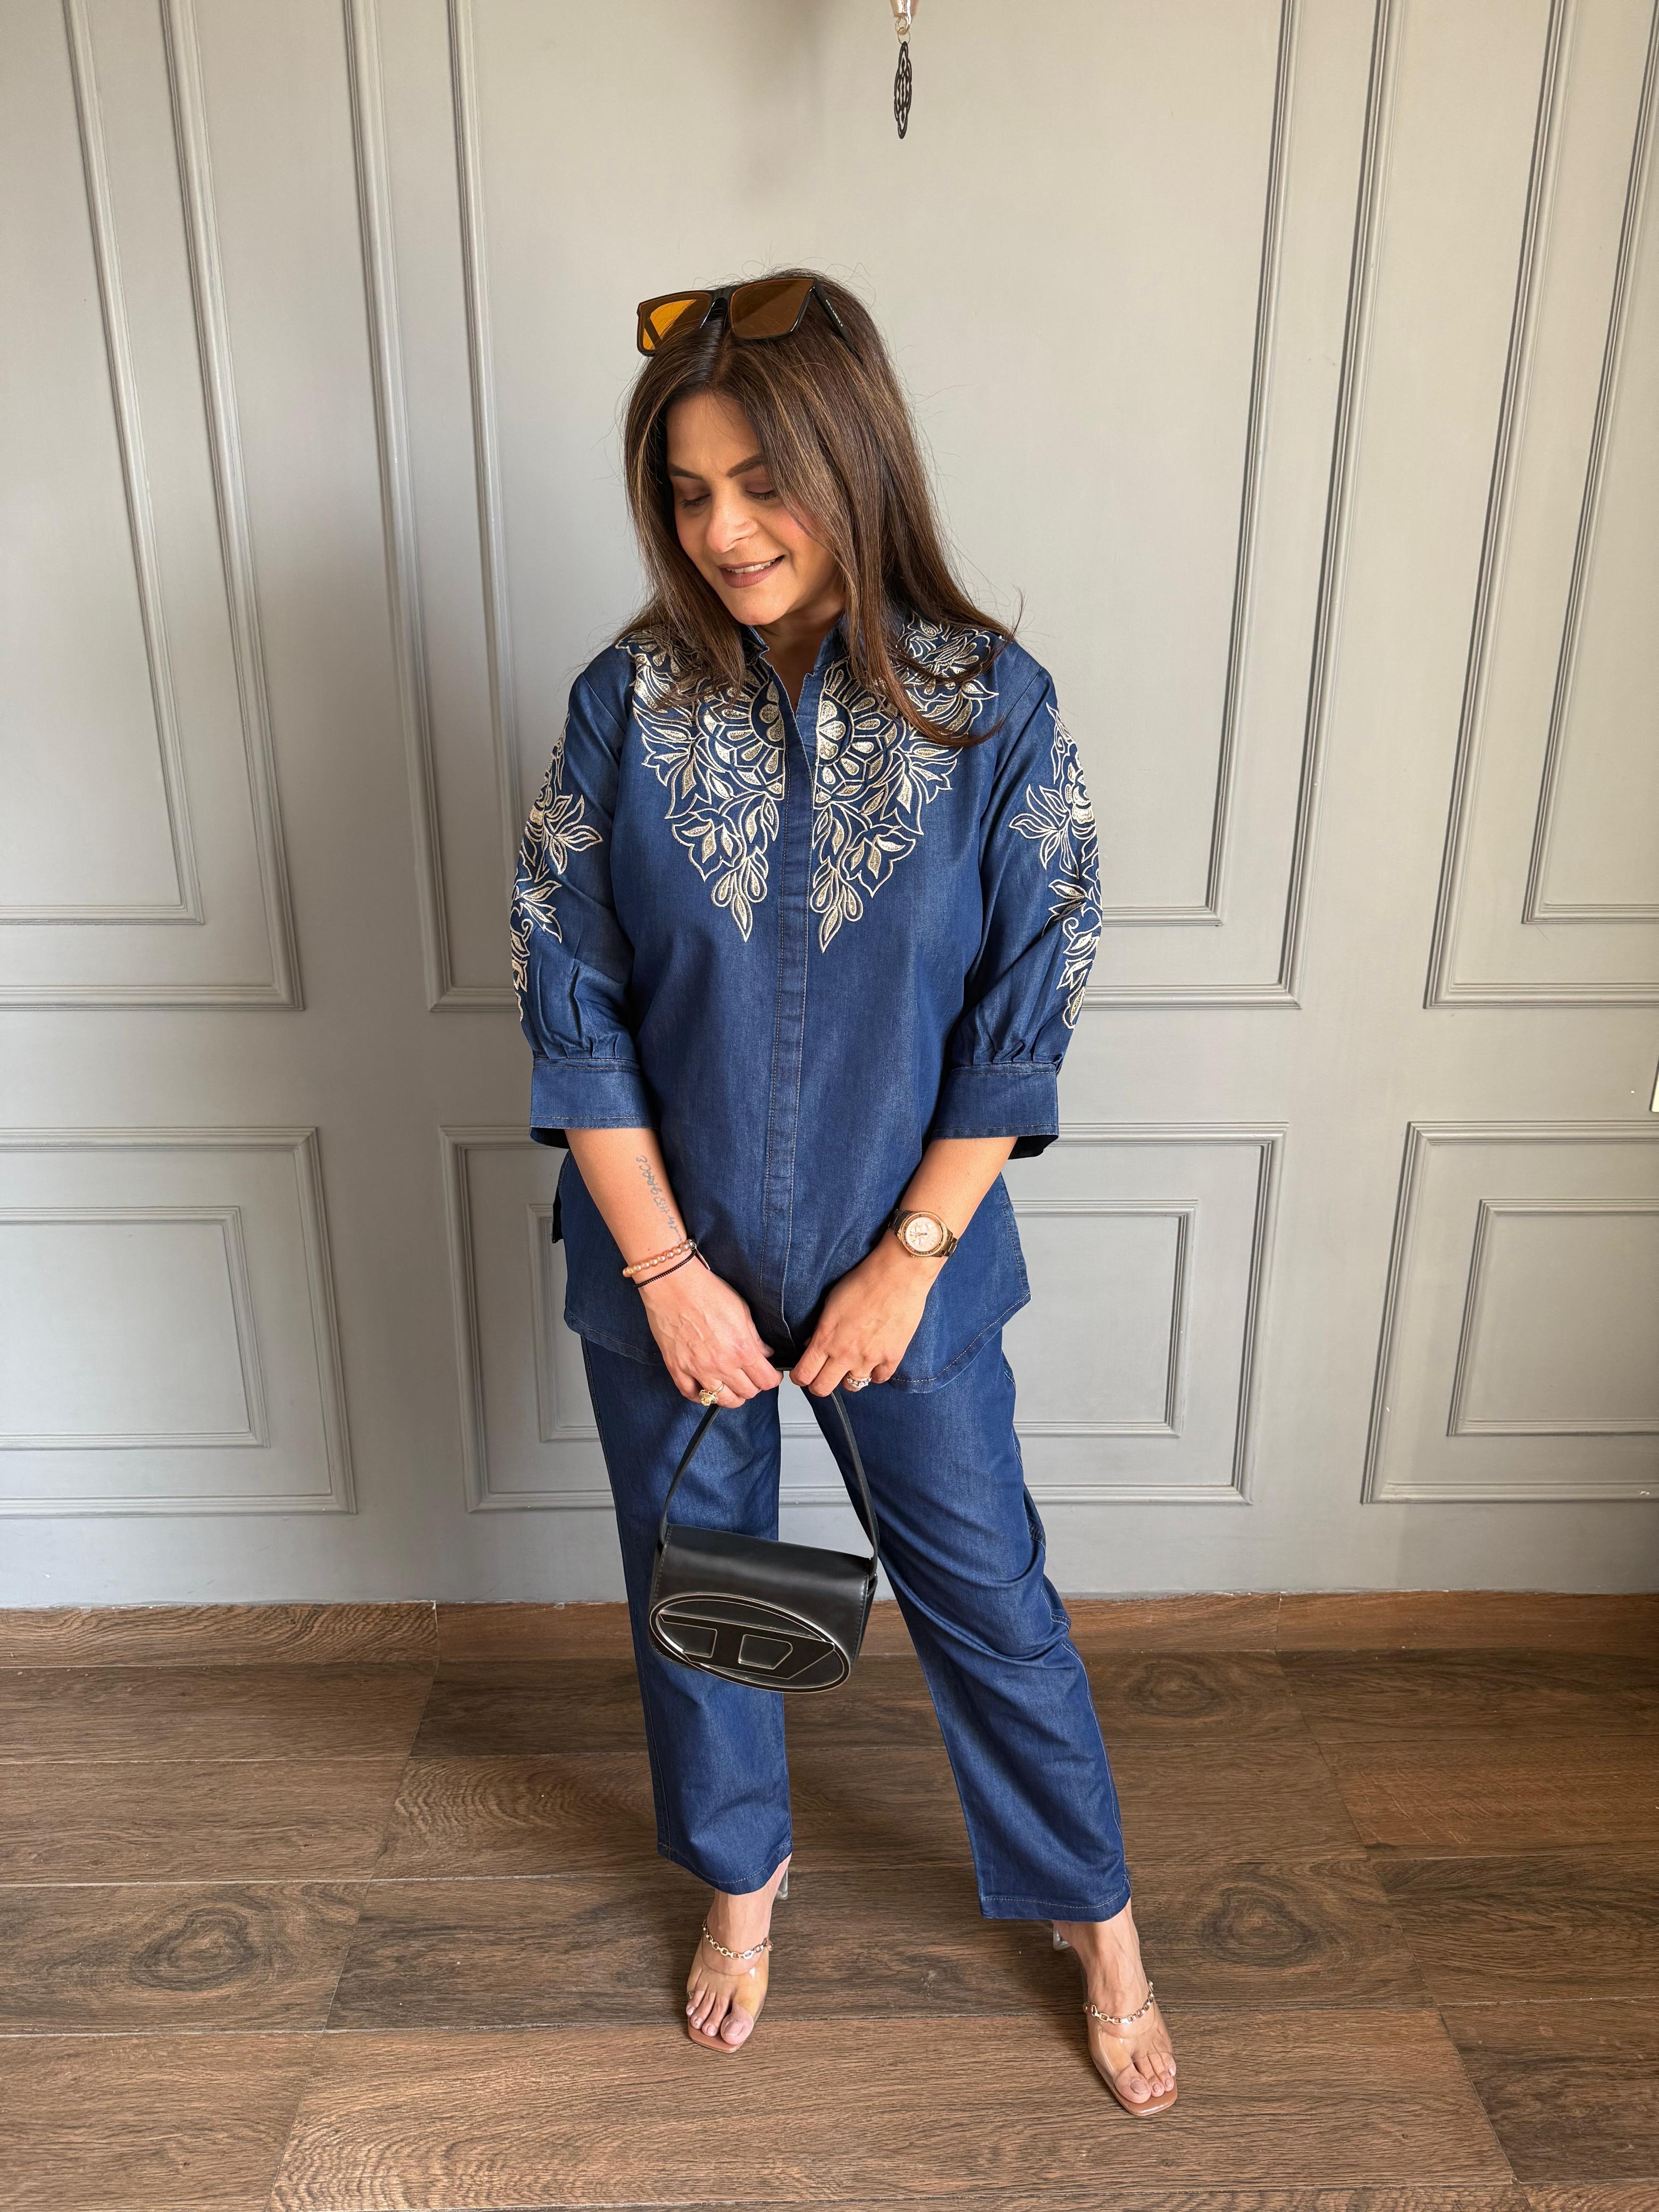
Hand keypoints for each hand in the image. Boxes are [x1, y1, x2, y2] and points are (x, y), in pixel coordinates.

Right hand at [638, 1259, 783, 1404]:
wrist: (673, 1284)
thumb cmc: (706, 1291)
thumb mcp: (742, 1310)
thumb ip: (756, 1338)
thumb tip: (765, 1353)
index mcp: (741, 1349)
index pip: (766, 1380)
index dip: (772, 1378)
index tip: (771, 1375)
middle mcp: (721, 1364)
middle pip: (747, 1393)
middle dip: (754, 1386)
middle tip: (751, 1377)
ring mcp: (697, 1369)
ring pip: (722, 1400)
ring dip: (731, 1396)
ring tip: (732, 1385)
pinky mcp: (677, 1368)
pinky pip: (691, 1394)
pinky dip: (701, 1396)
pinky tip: (707, 1388)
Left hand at [790, 1242, 938, 1395]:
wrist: (898, 1275)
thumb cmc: (863, 1282)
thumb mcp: (831, 1302)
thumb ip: (820, 1329)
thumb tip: (812, 1345)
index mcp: (826, 1339)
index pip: (804, 1375)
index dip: (800, 1377)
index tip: (802, 1373)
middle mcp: (845, 1354)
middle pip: (822, 1389)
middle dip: (819, 1384)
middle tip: (823, 1374)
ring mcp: (870, 1359)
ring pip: (852, 1387)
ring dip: (848, 1377)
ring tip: (851, 1363)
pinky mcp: (892, 1358)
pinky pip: (878, 1379)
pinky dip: (874, 1373)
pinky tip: (873, 1359)